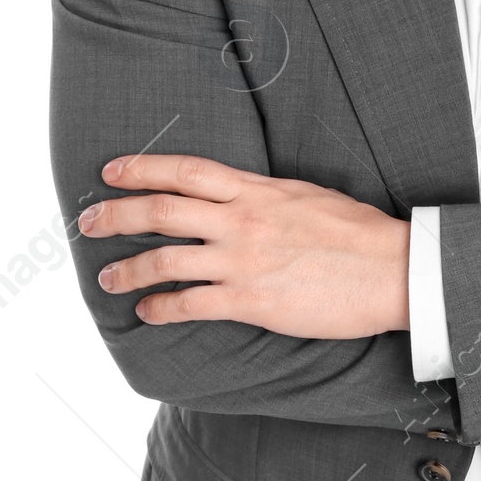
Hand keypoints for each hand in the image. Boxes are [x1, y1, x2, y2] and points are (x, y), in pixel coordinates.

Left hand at [78, 155, 409, 337]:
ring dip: (129, 269)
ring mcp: (243, 260)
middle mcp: (242, 220)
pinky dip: (161, 308)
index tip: (111, 172)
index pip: (185, 170)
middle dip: (116, 215)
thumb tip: (238, 198)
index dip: (142, 168)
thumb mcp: (306, 195)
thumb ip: (264, 196)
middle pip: (161, 211)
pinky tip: (148, 312)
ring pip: (166, 259)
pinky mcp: (251, 299)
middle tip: (87, 223)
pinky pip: (191, 303)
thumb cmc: (359, 234)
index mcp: (256, 190)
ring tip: (108, 278)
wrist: (392, 270)